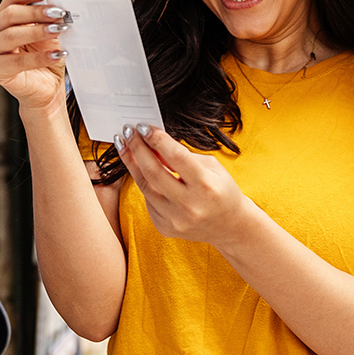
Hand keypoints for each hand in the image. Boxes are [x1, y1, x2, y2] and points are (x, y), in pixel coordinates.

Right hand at [0, 0, 69, 109]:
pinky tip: (56, 54)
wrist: (45, 88)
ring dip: (37, 31)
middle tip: (58, 13)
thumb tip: (61, 7)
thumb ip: (50, 20)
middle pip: (10, 14)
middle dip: (36, 12)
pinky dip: (39, 57)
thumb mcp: (49, 34)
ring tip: (58, 30)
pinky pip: (17, 61)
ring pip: (11, 35)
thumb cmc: (45, 57)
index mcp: (3, 16)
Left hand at [115, 124, 252, 247]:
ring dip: (131, 162)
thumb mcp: (211, 167)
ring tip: (124, 145)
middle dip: (137, 147)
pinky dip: (144, 182)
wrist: (229, 226)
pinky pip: (148, 200)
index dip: (157, 139)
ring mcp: (175, 219)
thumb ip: (183, 156)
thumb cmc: (222, 190)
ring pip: (144, 186)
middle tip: (128, 131)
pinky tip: (141, 169)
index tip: (143, 126)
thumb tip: (152, 144)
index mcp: (206, 185)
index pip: (176, 156)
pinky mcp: (165, 227)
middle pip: (153, 171)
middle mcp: (190, 205)